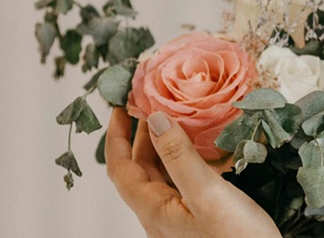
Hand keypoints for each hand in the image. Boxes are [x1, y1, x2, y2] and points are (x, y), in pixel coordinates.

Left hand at [106, 107, 281, 237]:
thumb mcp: (208, 193)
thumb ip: (180, 157)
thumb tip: (156, 120)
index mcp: (154, 210)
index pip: (120, 169)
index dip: (116, 137)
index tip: (119, 107)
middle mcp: (160, 216)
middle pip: (140, 171)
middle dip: (142, 136)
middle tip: (151, 104)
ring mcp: (179, 219)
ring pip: (162, 177)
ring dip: (164, 146)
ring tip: (176, 119)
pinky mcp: (199, 220)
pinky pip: (182, 183)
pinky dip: (186, 160)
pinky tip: (203, 150)